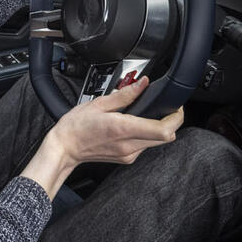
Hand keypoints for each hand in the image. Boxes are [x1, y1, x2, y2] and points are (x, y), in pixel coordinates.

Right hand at [49, 75, 183, 168]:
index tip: (176, 106)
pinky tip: (134, 125)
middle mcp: (129, 146)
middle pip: (166, 137)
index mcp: (123, 129)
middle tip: (166, 108)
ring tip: (146, 114)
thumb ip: (126, 94)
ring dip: (158, 128)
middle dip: (171, 121)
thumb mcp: (99, 103)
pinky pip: (146, 146)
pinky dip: (146, 134)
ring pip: (158, 142)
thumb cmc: (76, 126)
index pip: (163, 130)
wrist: (65, 148)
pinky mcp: (127, 158)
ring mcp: (129, 154)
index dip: (175, 117)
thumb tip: (143, 83)